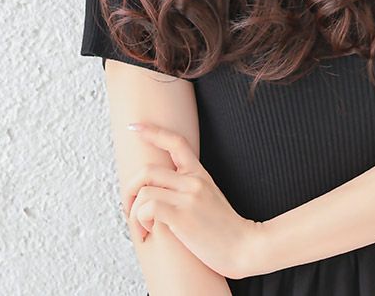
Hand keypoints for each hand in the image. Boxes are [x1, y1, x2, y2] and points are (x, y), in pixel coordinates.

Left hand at [123, 122, 263, 279]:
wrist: (245, 247)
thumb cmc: (225, 230)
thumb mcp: (210, 199)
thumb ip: (190, 189)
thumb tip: (163, 191)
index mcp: (200, 174)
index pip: (176, 142)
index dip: (153, 132)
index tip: (134, 127)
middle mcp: (193, 181)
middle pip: (147, 170)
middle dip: (130, 190)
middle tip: (129, 209)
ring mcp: (188, 197)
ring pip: (144, 191)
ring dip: (134, 213)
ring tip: (141, 230)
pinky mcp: (183, 216)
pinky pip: (148, 208)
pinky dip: (140, 222)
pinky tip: (148, 234)